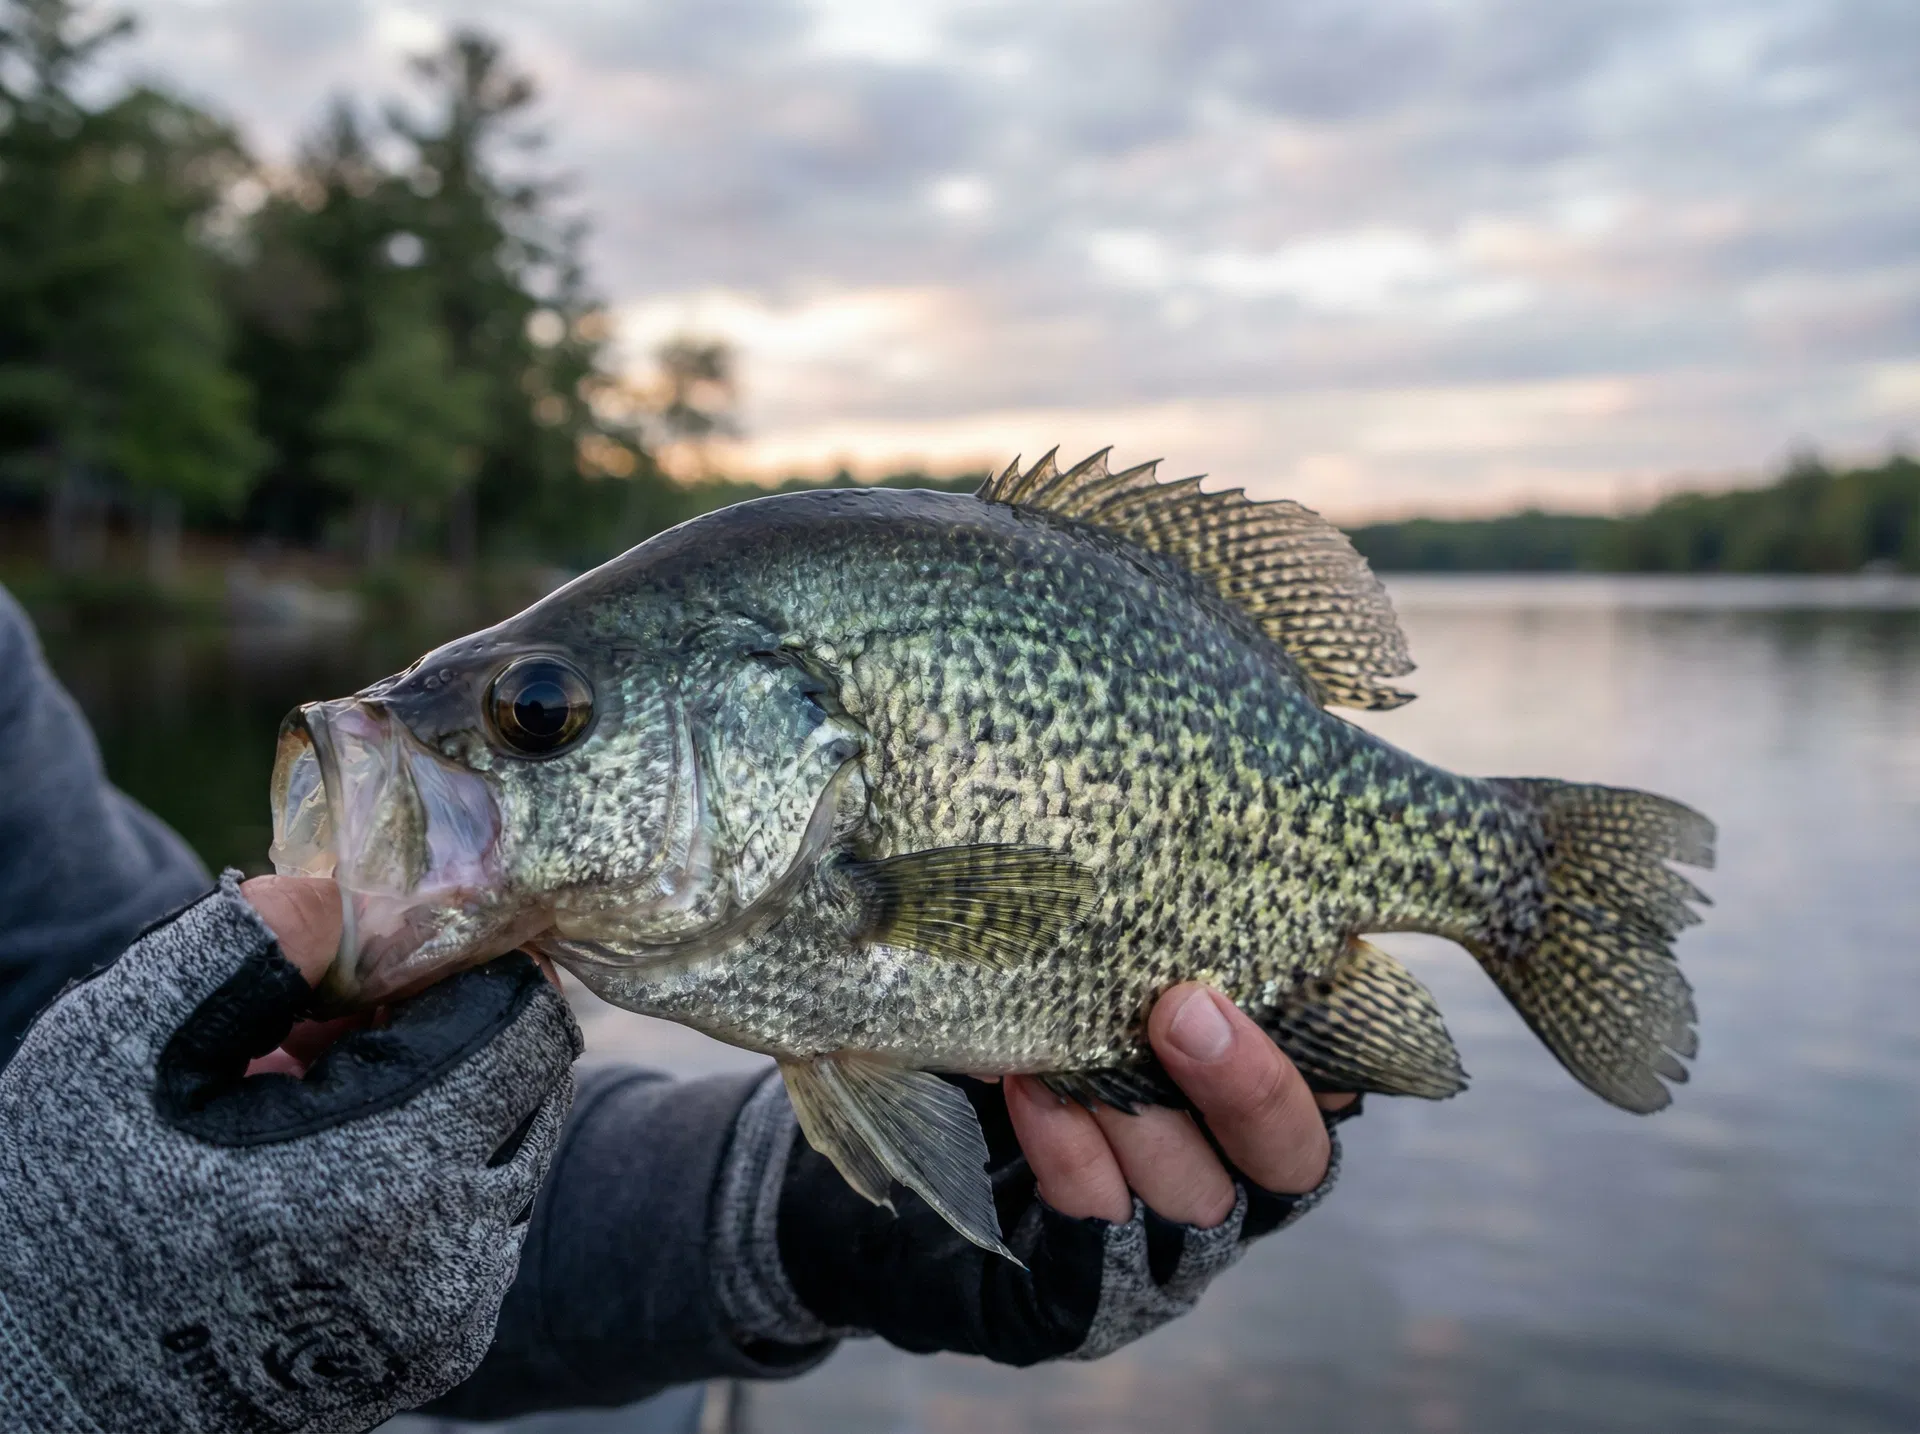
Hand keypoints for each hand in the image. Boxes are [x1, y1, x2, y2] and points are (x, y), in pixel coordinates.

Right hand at [0, 872, 581, 1433]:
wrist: (43, 1398)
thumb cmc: (60, 1219)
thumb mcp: (116, 1051)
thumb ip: (246, 951)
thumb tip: (357, 893)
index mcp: (383, 1171)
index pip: (523, 1018)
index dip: (463, 960)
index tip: (381, 949)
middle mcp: (449, 1252)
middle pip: (533, 1076)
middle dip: (453, 1022)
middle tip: (329, 1019)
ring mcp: (454, 1312)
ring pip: (514, 1142)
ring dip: (442, 1092)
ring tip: (307, 1095)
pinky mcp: (442, 1345)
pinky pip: (482, 1215)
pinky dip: (429, 1166)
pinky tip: (321, 1163)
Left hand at [741, 986, 1356, 1366]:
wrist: (893, 1127)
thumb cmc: (1016, 1015)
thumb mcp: (1084, 967)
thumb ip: (1132, 937)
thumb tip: (1151, 851)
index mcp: (1257, 1095)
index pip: (1339, 1080)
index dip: (1339, 1038)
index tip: (1303, 964)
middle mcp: (1234, 1178)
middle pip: (1287, 1154)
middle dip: (1247, 1085)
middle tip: (1185, 1008)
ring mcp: (1166, 1245)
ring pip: (1192, 1192)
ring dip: (1138, 1115)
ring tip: (1069, 1049)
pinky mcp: (1089, 1291)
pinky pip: (1094, 1222)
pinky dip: (1067, 1152)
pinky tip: (1027, 1087)